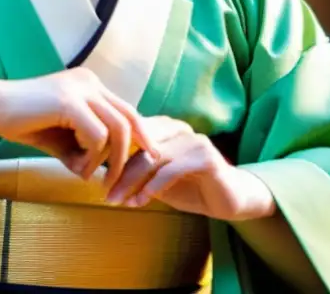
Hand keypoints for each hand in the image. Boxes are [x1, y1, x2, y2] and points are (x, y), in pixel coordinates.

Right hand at [0, 68, 157, 187]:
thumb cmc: (26, 123)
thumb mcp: (63, 136)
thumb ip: (86, 147)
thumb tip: (104, 172)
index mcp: (91, 85)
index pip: (127, 110)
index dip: (141, 134)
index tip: (147, 157)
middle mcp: (90, 82)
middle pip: (129, 118)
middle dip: (131, 152)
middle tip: (118, 180)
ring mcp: (81, 89)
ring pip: (116, 128)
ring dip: (107, 159)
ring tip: (86, 173)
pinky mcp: (69, 101)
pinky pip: (97, 134)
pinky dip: (90, 155)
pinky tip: (73, 162)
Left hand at [106, 116, 275, 221]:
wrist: (231, 200)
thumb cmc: (192, 188)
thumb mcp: (158, 180)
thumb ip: (137, 173)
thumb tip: (102, 176)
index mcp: (167, 128)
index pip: (133, 135)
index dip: (113, 156)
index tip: (99, 179)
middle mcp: (180, 128)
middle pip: (140, 145)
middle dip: (120, 171)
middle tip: (106, 194)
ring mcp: (194, 140)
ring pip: (153, 157)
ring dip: (132, 182)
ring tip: (119, 201)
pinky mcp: (206, 156)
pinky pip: (171, 169)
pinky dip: (152, 186)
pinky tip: (141, 201)